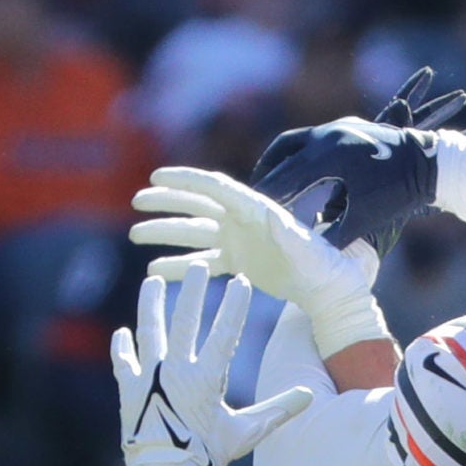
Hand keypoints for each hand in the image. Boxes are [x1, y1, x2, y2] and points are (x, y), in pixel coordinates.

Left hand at [110, 267, 310, 465]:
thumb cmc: (208, 456)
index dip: (234, 305)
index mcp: (206, 377)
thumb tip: (307, 396)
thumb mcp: (246, 432)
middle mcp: (175, 369)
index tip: (240, 280)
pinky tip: (123, 333)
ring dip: (151, 304)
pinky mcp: (129, 388)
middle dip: (192, 290)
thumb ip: (276, 410)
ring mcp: (148, 375)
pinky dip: (123, 347)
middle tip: (198, 268)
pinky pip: (123, 360)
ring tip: (153, 282)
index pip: (225, 331)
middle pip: (184, 319)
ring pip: (150, 329)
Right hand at [130, 169, 387, 355]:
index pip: (215, 187)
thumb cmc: (326, 267)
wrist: (331, 289)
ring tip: (134, 234)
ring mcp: (238, 242)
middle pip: (197, 205)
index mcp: (256, 210)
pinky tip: (155, 271)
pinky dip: (180, 267)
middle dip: (166, 203)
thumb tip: (271, 217)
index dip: (185, 179)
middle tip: (137, 201)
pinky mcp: (237, 264)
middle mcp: (243, 221)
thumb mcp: (309, 249)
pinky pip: (202, 264)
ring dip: (165, 234)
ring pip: (193, 234)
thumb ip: (288, 233)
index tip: (156, 176)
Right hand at [249, 66, 465, 261]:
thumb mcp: (366, 217)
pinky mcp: (346, 128)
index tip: (251, 211)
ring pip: (294, 143)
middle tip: (251, 199)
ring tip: (266, 184)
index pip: (287, 176)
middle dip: (266, 177)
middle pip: (283, 155)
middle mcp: (327, 134)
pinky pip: (310, 141)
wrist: (430, 162)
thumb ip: (336, 235)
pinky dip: (297, 157)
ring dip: (278, 163)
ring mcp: (336, 127)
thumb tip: (310, 254)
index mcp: (328, 153)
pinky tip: (296, 175)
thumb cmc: (399, 192)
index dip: (268, 195)